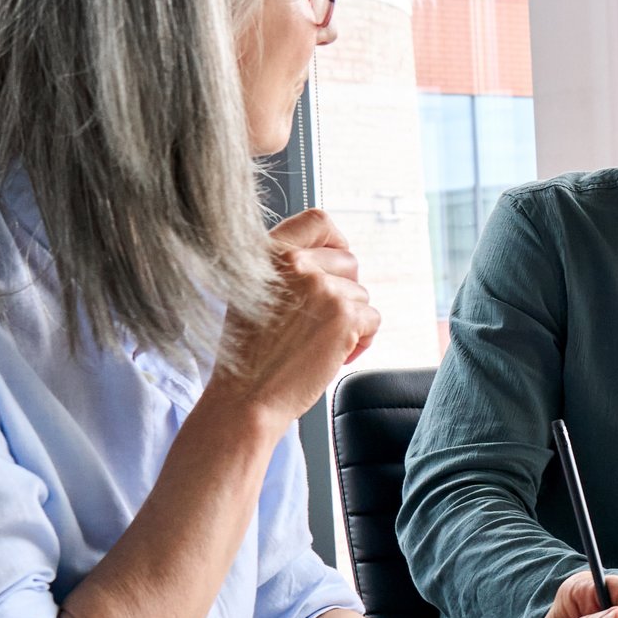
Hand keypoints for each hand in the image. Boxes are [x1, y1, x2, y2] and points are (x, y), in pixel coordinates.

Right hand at [208, 209, 380, 427]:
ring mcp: (321, 286)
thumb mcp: (253, 293)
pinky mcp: (344, 315)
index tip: (335, 265)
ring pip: (361, 295)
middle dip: (345, 292)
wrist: (245, 397)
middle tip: (322, 322)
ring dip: (349, 322)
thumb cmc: (250, 354)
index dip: (336, 241)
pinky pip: (372, 320)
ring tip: (318, 344)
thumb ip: (286, 270)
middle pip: (349, 262)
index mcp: (268, 252)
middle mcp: (294, 262)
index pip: (319, 220)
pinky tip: (331, 356)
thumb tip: (334, 256)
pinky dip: (360, 341)